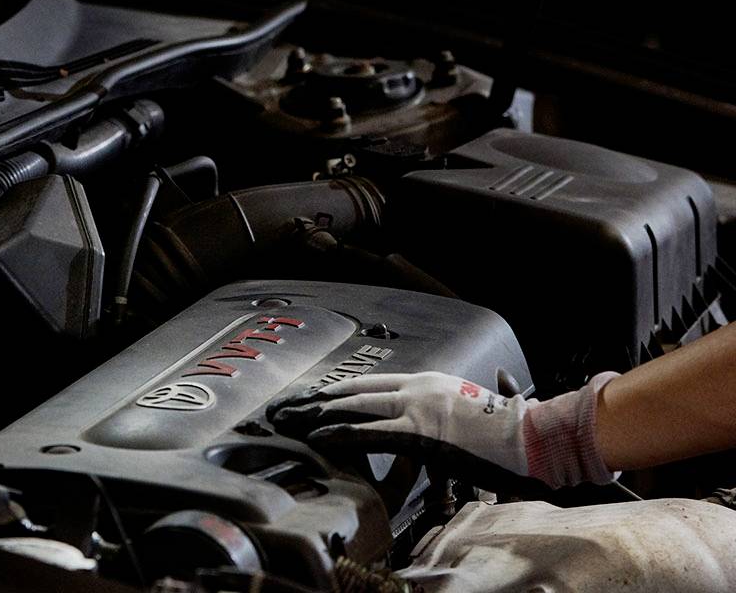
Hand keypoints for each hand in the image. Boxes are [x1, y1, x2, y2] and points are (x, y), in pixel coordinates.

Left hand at [267, 371, 617, 491]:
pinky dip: (342, 434)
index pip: (372, 382)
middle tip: (289, 405)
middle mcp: (417, 388)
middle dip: (318, 398)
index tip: (314, 393)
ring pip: (357, 407)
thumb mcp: (482, 405)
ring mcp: (417, 408)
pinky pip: (372, 433)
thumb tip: (482, 390)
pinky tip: (320, 437)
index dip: (340, 387)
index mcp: (428, 382)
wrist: (530, 437)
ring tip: (292, 420)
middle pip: (356, 390)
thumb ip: (468, 400)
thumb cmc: (510, 427)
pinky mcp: (420, 433)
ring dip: (321, 415)